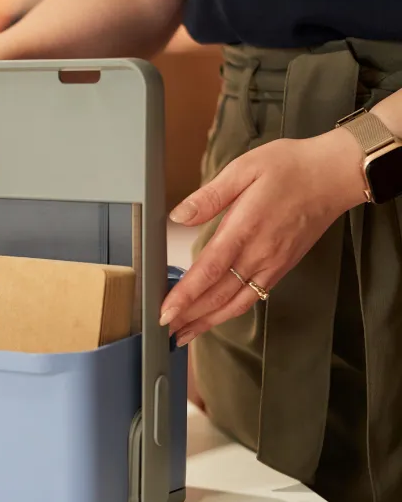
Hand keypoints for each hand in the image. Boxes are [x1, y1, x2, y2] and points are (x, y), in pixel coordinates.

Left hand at [160, 128, 368, 345]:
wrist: (335, 175)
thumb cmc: (290, 167)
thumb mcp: (244, 168)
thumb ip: (209, 196)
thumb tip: (178, 215)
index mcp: (244, 229)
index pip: (208, 271)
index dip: (185, 296)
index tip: (165, 313)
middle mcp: (259, 254)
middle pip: (218, 296)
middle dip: (189, 316)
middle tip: (164, 331)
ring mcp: (272, 264)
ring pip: (235, 303)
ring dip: (208, 321)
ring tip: (184, 334)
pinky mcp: (281, 267)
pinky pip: (252, 297)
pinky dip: (230, 312)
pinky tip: (215, 316)